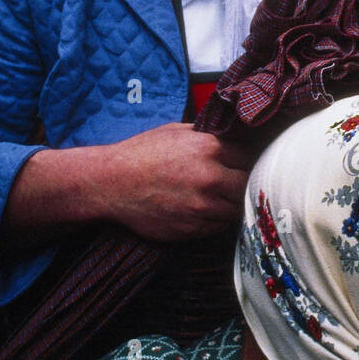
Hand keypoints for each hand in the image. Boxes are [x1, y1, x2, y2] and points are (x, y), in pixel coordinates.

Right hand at [97, 123, 253, 240]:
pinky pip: (218, 226)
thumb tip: (227, 135)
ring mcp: (202, 206)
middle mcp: (210, 177)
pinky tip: (203, 210)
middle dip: (241, 183)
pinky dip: (215, 219)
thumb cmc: (140, 154)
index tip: (238, 164)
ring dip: (230, 203)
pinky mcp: (192, 227)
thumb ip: (205, 134)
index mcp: (208, 148)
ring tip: (216, 197)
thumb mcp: (174, 131)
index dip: (243, 160)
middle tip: (231, 182)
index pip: (247, 156)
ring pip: (236, 208)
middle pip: (246, 184)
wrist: (111, 183)